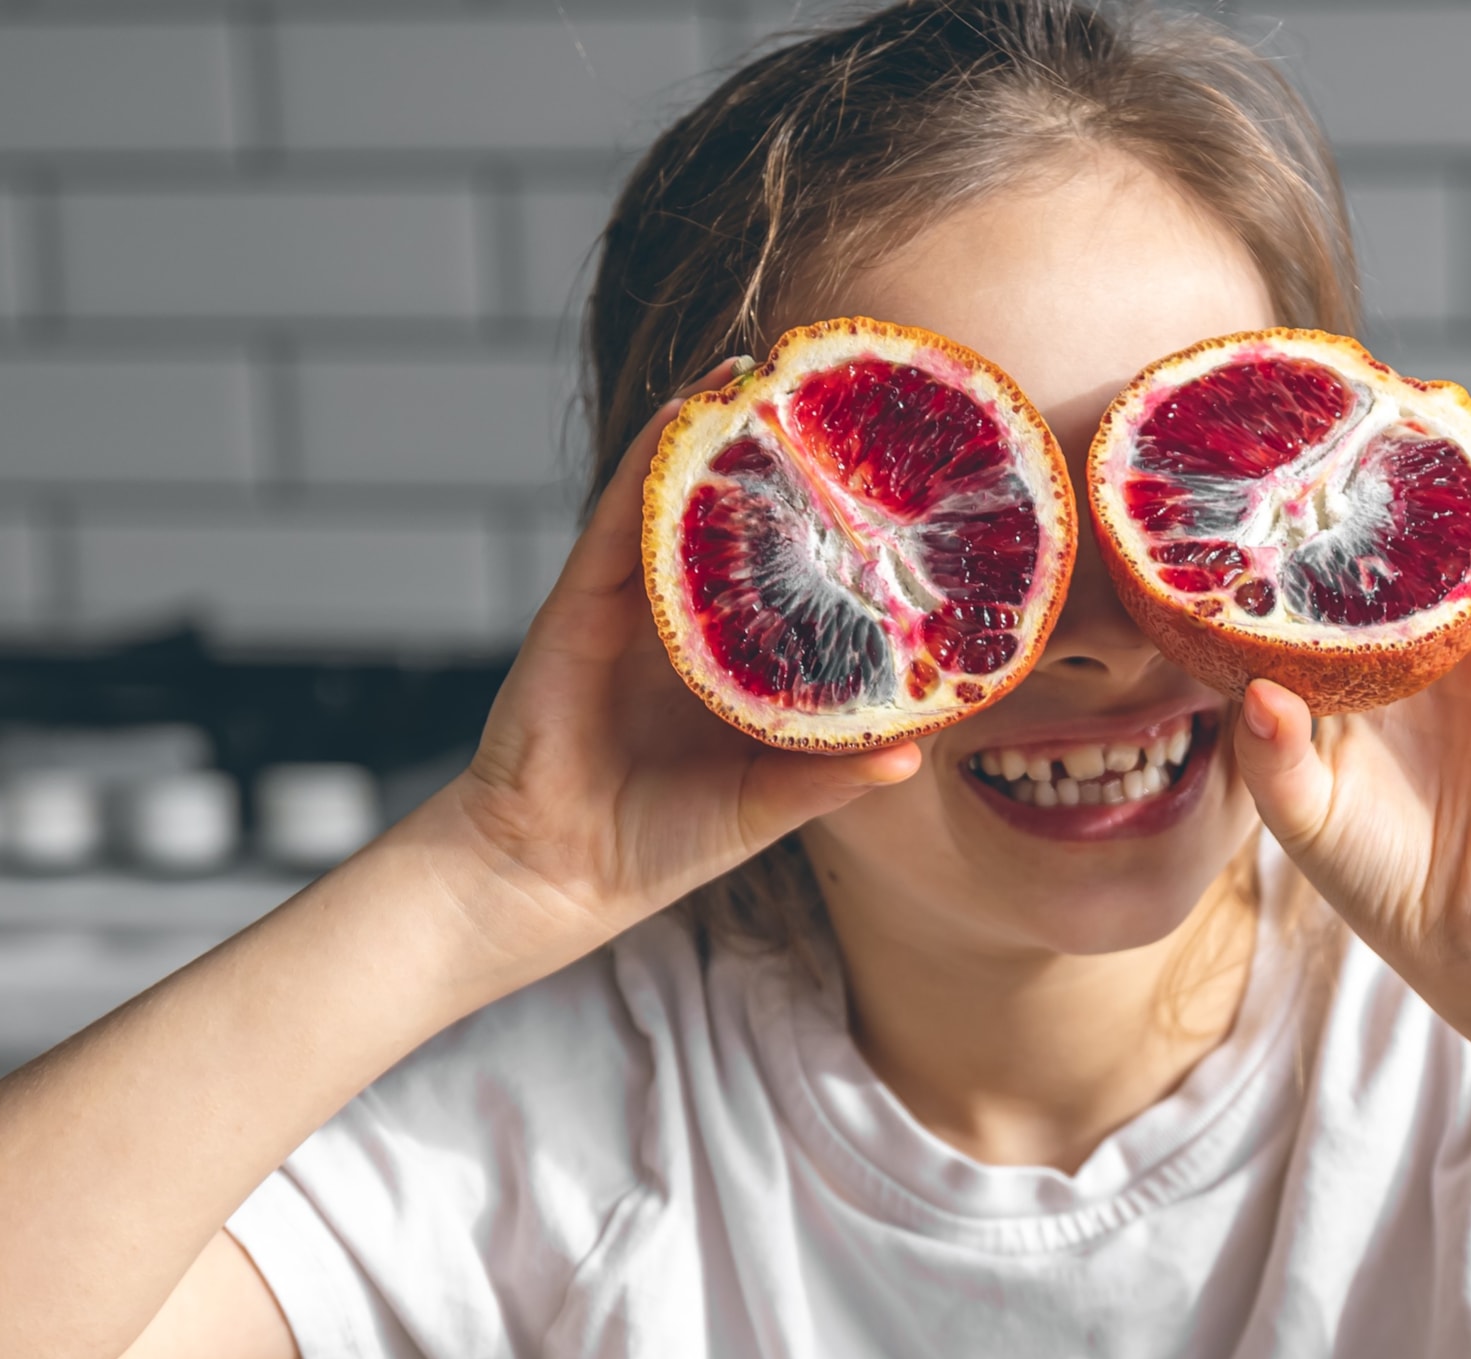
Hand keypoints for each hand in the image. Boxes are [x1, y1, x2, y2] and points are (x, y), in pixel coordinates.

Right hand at [407, 373, 921, 969]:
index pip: (786, 579)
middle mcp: (683, 624)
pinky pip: (618, 520)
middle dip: (773, 461)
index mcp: (732, 665)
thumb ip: (830, 776)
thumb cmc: (657, 843)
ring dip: (712, 434)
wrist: (555, 875)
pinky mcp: (580, 605)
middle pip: (733, 524)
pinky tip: (686, 412)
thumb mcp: (764, 805)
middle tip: (825, 392)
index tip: (882, 476)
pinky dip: (650, 463)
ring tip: (760, 371)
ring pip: (677, 502)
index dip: (827, 528)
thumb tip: (915, 754)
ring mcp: (629, 607)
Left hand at [1228, 478, 1470, 1073]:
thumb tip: (1259, 689)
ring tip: (1437, 436)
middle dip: (1379, 493)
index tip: (1263, 490)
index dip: (1297, 542)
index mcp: (1349, 684)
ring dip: (1469, 491)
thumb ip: (1272, 756)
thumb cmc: (1385, 882)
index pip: (1318, 591)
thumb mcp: (1303, 819)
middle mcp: (1414, 658)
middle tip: (1348, 433)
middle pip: (1399, 551)